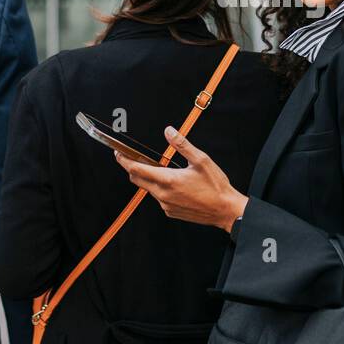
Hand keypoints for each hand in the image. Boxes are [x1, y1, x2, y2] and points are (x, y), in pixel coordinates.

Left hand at [115, 126, 248, 230]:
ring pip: (149, 190)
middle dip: (133, 169)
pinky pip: (159, 199)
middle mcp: (163, 195)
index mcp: (169, 180)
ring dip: (149, 179)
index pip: (137, 169)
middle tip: (133, 159)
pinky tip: (174, 185)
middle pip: (138, 180)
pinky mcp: (171, 212)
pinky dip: (160, 190)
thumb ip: (182, 144)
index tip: (119, 154)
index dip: (125, 161)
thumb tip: (169, 131)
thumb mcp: (201, 160)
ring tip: (160, 169)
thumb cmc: (216, 186)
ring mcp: (166, 205)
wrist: (225, 211)